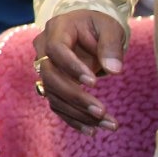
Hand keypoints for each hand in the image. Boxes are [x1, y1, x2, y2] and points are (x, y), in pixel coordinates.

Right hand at [34, 10, 126, 133]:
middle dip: (75, 96)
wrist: (85, 29)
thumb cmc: (98, 26)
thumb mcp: (109, 28)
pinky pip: (56, 104)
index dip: (71, 67)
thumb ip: (111, 46)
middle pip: (50, 76)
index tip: (94, 83)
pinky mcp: (51, 83)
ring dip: (78, 112)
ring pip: (52, 94)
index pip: (56, 50)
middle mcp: (43, 49)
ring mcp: (44, 67)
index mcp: (56, 30)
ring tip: (108, 123)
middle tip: (102, 111)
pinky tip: (92, 130)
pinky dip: (73, 119)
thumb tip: (114, 70)